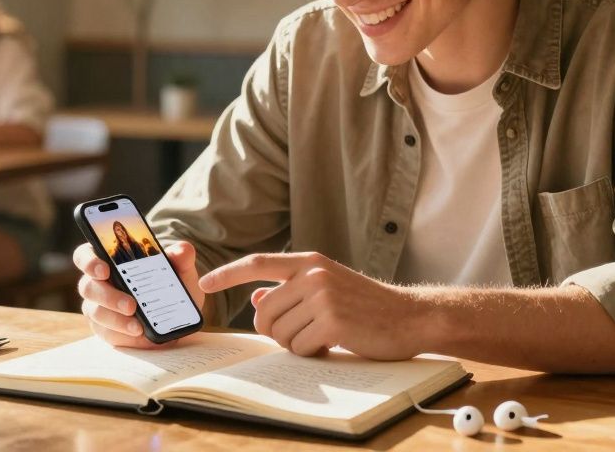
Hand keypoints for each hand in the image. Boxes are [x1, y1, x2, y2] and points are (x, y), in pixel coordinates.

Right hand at [73, 240, 205, 348]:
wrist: (175, 316)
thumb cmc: (170, 285)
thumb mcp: (180, 270)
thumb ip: (181, 257)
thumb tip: (183, 250)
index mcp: (109, 260)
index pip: (86, 255)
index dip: (89, 261)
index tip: (104, 269)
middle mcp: (97, 282)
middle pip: (88, 286)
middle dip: (108, 296)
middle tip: (131, 305)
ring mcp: (98, 306)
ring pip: (95, 311)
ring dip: (116, 319)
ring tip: (137, 326)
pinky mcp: (104, 328)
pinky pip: (105, 331)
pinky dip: (121, 333)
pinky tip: (137, 334)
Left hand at [200, 251, 418, 359]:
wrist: (409, 317)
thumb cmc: (366, 305)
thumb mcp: (327, 288)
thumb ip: (290, 291)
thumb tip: (256, 298)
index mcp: (310, 262)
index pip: (258, 263)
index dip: (228, 274)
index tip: (205, 282)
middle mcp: (313, 274)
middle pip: (264, 313)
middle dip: (275, 332)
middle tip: (303, 334)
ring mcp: (323, 297)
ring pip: (279, 333)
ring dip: (296, 344)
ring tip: (323, 336)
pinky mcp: (332, 322)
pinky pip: (299, 348)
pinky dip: (311, 353)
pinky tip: (332, 344)